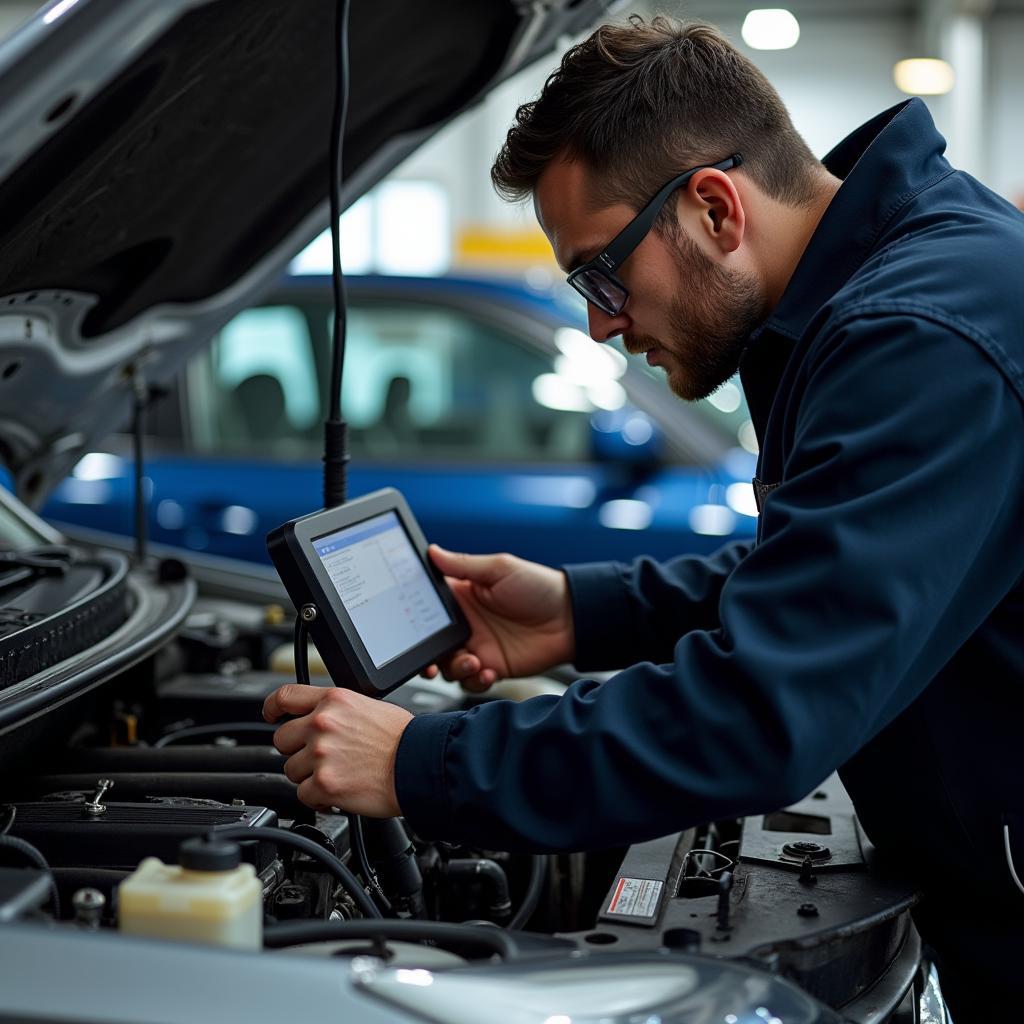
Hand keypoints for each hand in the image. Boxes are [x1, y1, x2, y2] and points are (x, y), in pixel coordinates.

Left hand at [263, 684, 412, 815]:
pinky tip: (337, 792)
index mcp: (334, 700)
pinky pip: (304, 795)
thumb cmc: (403, 739)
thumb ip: (337, 710)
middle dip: (297, 750)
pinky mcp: (324, 784)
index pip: (285, 697)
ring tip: (336, 774)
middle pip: (281, 739)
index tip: (271, 715)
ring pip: (291, 769)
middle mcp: (322, 724)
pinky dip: (318, 798)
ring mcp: (321, 755)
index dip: (272, 708)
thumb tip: (318, 720)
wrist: (419, 764)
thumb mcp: (368, 706)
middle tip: (319, 757)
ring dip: (309, 776)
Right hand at [423, 544, 574, 692]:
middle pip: (431, 643)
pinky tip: (488, 671)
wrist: (572, 619)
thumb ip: (464, 564)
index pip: (427, 608)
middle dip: (427, 655)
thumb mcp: (500, 568)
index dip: (414, 619)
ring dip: (454, 667)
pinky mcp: (492, 667)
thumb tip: (432, 551)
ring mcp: (478, 647)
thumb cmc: (540, 587)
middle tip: (431, 660)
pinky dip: (474, 680)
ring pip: (448, 665)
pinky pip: (471, 681)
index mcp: (463, 596)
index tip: (408, 627)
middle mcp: (466, 623)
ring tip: (472, 660)